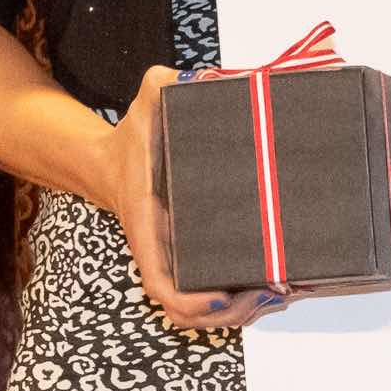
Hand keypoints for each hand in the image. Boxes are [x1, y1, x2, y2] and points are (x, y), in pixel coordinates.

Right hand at [95, 69, 287, 335]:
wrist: (109, 163)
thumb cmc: (130, 137)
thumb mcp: (144, 102)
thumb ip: (164, 85)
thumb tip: (196, 76)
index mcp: (148, 227)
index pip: (160, 283)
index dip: (191, 301)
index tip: (224, 296)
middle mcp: (162, 253)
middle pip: (188, 311)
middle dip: (232, 313)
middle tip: (273, 293)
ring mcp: (176, 260)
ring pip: (201, 312)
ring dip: (240, 314)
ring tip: (280, 294)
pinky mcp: (190, 258)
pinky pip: (209, 293)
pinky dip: (236, 302)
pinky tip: (271, 287)